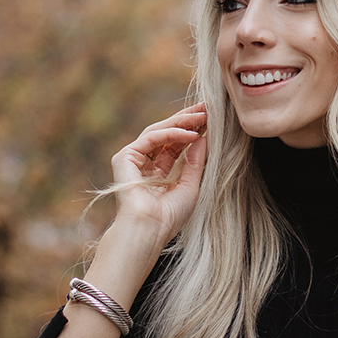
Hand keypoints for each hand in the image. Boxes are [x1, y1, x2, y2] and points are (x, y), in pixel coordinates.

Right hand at [110, 104, 208, 248]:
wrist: (149, 229)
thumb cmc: (169, 217)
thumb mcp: (190, 186)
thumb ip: (195, 162)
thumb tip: (203, 138)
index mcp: (159, 172)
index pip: (176, 144)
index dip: (193, 130)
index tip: (212, 118)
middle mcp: (145, 163)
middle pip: (167, 134)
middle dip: (188, 120)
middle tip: (207, 108)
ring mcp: (133, 159)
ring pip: (159, 131)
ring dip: (182, 122)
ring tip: (203, 116)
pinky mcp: (125, 157)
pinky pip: (152, 138)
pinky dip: (172, 133)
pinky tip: (191, 133)